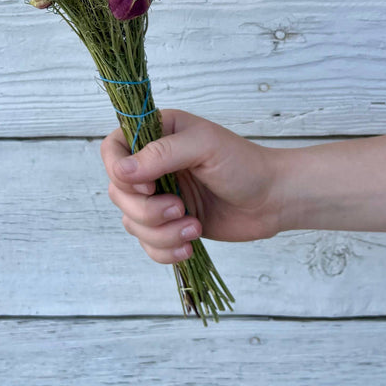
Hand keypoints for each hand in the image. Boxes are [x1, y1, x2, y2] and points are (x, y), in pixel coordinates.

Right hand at [100, 107, 284, 264]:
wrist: (273, 200)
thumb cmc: (244, 164)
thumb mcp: (204, 146)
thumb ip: (161, 154)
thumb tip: (121, 171)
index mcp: (156, 135)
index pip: (112, 150)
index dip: (119, 172)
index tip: (147, 187)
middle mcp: (152, 165)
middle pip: (118, 193)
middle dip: (147, 210)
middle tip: (180, 207)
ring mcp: (160, 196)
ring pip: (132, 222)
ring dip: (161, 233)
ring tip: (194, 226)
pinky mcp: (170, 224)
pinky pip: (148, 244)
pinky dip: (165, 250)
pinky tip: (190, 244)